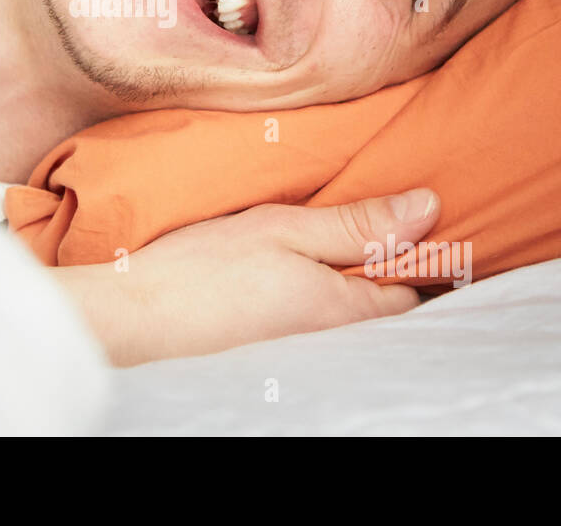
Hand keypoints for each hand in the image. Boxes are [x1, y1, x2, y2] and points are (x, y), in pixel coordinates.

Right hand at [51, 188, 439, 365]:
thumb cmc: (204, 271)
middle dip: (375, 267)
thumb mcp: (284, 228)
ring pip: (340, 312)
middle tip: (348, 223)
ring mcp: (298, 353)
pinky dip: (303, 295)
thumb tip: (429, 207)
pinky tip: (274, 273)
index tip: (394, 216)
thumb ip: (358, 224)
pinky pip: (307, 323)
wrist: (131, 318)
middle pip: (376, 304)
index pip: (410, 289)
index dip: (409, 250)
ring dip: (335, 279)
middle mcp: (331, 343)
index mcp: (345, 311)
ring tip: (308, 242)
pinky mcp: (266, 353)